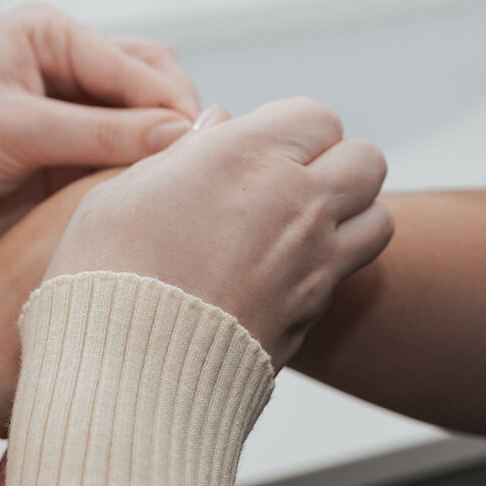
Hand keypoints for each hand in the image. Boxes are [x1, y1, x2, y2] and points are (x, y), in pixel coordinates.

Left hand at [0, 3, 198, 252]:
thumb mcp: (17, 130)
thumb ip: (98, 133)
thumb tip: (179, 135)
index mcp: (49, 35)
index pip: (134, 63)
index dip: (168, 104)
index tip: (195, 144)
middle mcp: (66, 64)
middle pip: (150, 84)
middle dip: (172, 121)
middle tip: (191, 163)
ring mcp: (71, 110)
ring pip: (143, 123)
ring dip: (158, 150)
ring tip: (174, 182)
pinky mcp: (69, 152)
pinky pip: (121, 158)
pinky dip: (136, 174)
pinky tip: (149, 193)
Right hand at [47, 97, 394, 368]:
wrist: (123, 368)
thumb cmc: (106, 274)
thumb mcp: (120, 192)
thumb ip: (180, 155)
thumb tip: (216, 126)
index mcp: (244, 157)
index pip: (315, 116)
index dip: (289, 128)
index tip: (255, 146)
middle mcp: (294, 201)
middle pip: (365, 160)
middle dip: (333, 163)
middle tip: (286, 181)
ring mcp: (314, 261)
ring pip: (379, 217)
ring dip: (348, 214)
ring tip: (298, 227)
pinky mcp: (313, 314)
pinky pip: (349, 273)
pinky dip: (330, 265)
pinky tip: (280, 273)